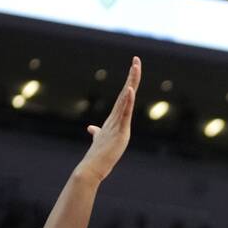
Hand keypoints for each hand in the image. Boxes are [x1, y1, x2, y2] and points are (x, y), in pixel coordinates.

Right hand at [75, 56, 139, 182]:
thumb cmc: (97, 156)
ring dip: (131, 82)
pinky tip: (130, 90)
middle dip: (132, 76)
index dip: (129, 82)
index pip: (123, 97)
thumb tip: (91, 128)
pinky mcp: (120, 131)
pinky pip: (125, 114)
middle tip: (136, 59)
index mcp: (114, 119)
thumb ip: (97, 132)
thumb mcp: (100, 140)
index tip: (133, 68)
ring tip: (135, 67)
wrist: (91, 167)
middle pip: (125, 92)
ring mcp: (117, 123)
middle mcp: (115, 117)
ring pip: (125, 99)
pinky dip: (127, 101)